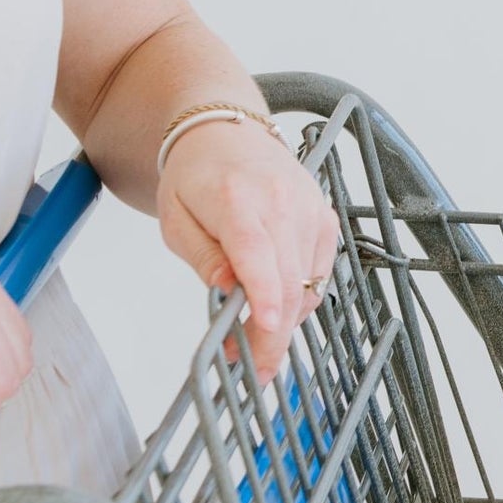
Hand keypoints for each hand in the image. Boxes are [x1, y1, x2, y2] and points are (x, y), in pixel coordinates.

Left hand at [157, 116, 339, 379]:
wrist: (225, 133)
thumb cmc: (196, 176)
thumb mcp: (176, 220)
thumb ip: (203, 258)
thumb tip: (228, 291)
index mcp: (236, 200)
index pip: (256, 252)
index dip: (264, 295)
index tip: (264, 328)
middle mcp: (282, 202)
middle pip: (287, 282)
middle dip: (271, 335)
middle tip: (252, 369)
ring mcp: (310, 211)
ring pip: (306, 286)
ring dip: (283, 321)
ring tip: (252, 336)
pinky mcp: (326, 220)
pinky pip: (319, 276)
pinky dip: (298, 297)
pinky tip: (273, 300)